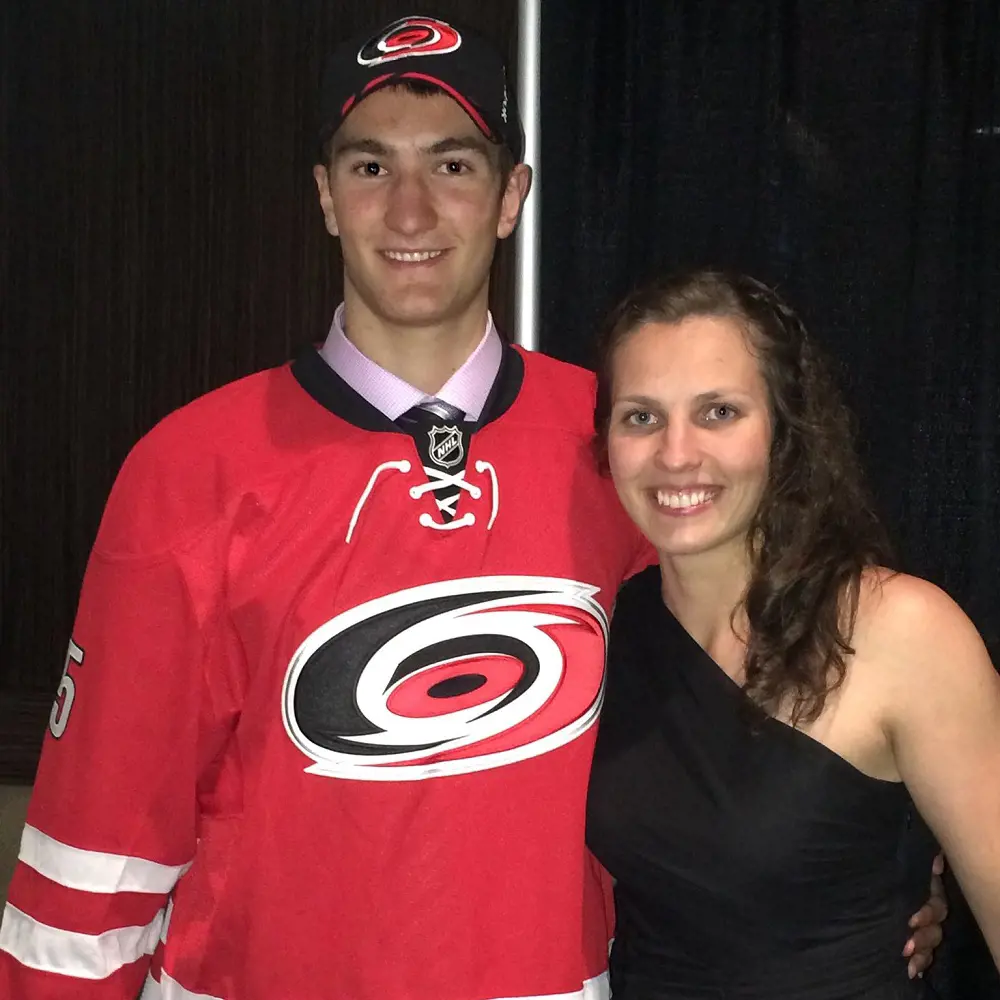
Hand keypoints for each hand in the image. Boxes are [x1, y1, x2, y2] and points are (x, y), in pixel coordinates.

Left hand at [902, 853, 947, 978]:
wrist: (914, 882)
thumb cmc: (914, 875)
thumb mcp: (919, 872)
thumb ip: (930, 869)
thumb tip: (937, 858)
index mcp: (935, 900)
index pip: (934, 909)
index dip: (925, 916)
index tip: (911, 922)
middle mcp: (937, 919)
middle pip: (934, 932)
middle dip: (920, 941)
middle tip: (905, 948)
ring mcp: (933, 931)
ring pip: (932, 946)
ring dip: (921, 957)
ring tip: (909, 968)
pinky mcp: (926, 941)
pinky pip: (928, 955)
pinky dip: (922, 964)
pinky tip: (915, 975)